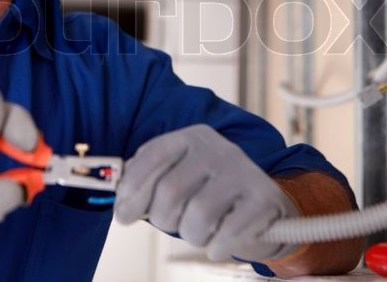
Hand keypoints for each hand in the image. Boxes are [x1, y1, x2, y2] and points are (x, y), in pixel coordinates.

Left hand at [115, 124, 297, 262]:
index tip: (123, 214)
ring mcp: (243, 172)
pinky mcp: (264, 199)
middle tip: (170, 225)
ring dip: (192, 236)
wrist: (266, 208)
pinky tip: (218, 245)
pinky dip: (217, 247)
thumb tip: (120, 197)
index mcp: (191, 138)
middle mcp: (217, 148)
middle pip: (170, 190)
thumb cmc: (209, 195)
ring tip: (199, 233)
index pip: (153, 155)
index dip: (132, 187)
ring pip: (198, 215)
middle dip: (163, 218)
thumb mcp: (179, 176)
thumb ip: (149, 181)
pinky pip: (229, 232)